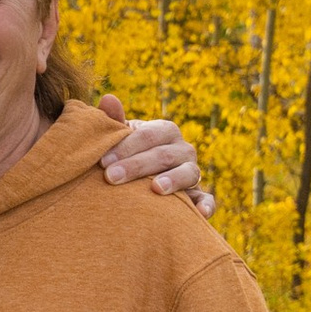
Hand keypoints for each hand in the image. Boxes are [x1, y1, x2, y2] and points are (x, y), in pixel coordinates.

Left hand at [96, 93, 215, 217]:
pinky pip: (207, 199)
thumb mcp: (122, 137)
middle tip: (111, 177)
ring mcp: (193, 171)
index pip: (147, 136)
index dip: (125, 147)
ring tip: (155, 189)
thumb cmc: (130, 153)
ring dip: (173, 181)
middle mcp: (183, 149)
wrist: (146, 177)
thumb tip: (108, 98)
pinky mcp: (199, 194)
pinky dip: (206, 205)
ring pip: (188, 173)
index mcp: (165, 131)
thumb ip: (115, 121)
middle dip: (136, 166)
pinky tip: (200, 213)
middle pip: (163, 156)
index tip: (103, 161)